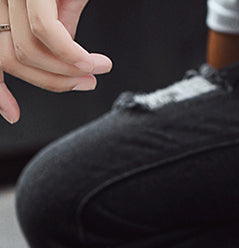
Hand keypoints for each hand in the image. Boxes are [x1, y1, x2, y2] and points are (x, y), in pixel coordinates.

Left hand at [0, 0, 111, 122]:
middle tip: (88, 83)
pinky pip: (46, 33)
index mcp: (7, 6)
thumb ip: (60, 29)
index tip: (13, 114)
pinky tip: (91, 61)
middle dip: (52, 83)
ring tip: (98, 67)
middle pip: (12, 60)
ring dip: (68, 71)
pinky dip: (70, 55)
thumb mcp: (67, 2)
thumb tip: (65, 58)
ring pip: (28, 52)